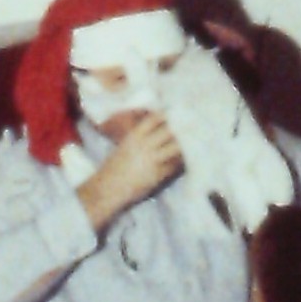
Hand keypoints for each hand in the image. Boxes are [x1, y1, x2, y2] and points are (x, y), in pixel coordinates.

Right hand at [77, 112, 182, 230]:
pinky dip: (181, 161)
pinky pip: (174, 165)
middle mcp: (145, 146)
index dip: (168, 115)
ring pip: (176, 147)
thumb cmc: (114, 167)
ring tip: (192, 142)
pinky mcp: (158, 175)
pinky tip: (184, 159)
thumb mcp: (125, 146)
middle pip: (170, 131)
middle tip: (193, 126)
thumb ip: (140, 137)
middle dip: (181, 128)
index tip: (177, 113)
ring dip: (184, 145)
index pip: (156, 119)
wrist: (108, 188)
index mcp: (134, 136)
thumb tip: (157, 130)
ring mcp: (152, 160)